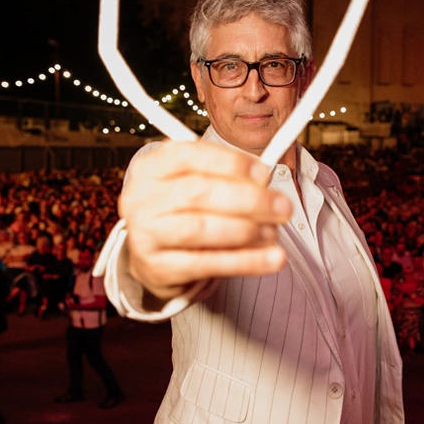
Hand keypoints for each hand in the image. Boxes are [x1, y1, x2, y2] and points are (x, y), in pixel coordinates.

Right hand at [119, 141, 290, 298]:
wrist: (152, 255)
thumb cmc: (181, 211)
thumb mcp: (194, 184)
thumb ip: (226, 178)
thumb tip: (264, 181)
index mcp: (151, 168)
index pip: (189, 155)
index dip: (230, 162)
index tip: (264, 172)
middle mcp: (141, 199)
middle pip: (198, 192)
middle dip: (248, 199)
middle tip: (282, 207)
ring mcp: (146, 235)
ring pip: (200, 228)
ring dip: (246, 230)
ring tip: (273, 232)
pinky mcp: (157, 268)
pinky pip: (206, 264)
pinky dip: (244, 261)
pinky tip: (270, 258)